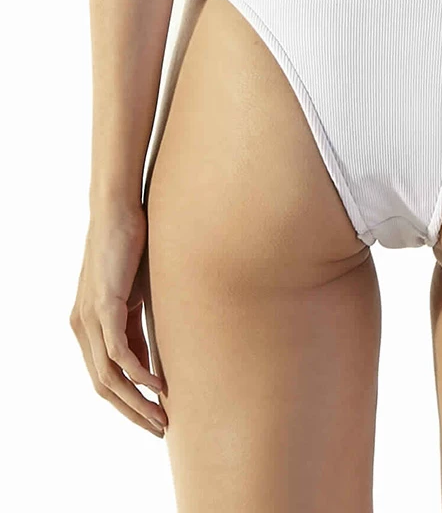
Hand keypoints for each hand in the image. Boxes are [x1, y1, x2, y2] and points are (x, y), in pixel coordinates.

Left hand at [69, 205, 167, 435]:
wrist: (116, 209)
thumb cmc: (128, 246)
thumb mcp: (133, 295)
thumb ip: (135, 325)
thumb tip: (150, 360)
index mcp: (87, 326)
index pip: (105, 378)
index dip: (129, 401)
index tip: (154, 416)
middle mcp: (82, 327)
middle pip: (104, 386)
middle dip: (133, 412)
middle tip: (160, 428)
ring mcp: (90, 318)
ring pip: (109, 376)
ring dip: (138, 401)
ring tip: (163, 416)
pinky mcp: (103, 305)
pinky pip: (118, 352)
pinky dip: (139, 373)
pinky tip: (159, 385)